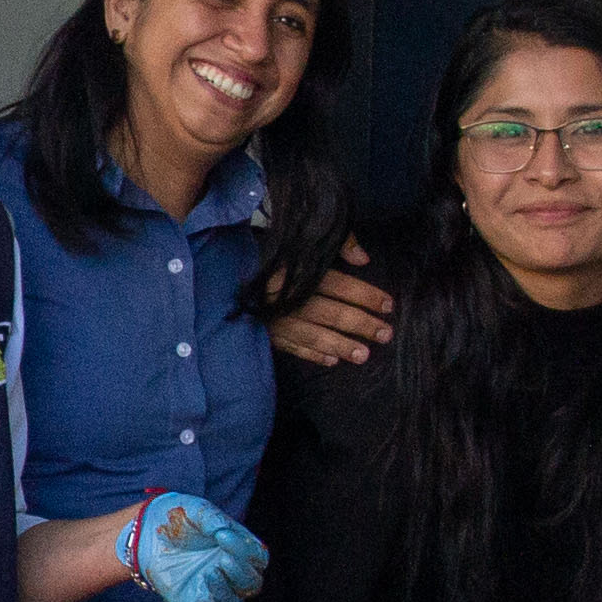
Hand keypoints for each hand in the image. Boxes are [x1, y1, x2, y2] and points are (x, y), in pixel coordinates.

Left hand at [120, 493, 269, 601]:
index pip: (258, 558)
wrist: (145, 532)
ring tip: (209, 573)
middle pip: (252, 583)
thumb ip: (216, 521)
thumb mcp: (198, 511)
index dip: (247, 551)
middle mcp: (229, 571)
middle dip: (241, 573)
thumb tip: (226, 535)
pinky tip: (203, 598)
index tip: (223, 536)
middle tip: (223, 560)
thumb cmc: (177, 518)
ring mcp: (213, 588)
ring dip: (226, 590)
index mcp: (237, 549)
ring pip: (234, 601)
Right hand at [273, 239, 395, 368]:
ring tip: (364, 355)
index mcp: (295, 270)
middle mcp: (285, 296)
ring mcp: (271, 318)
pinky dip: (310, 354)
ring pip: (312, 334)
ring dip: (340, 345)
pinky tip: (331, 360)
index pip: (338, 284)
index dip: (365, 295)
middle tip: (385, 334)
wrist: (213, 272)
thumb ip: (334, 244)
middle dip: (360, 324)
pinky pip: (289, 347)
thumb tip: (363, 259)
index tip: (388, 305)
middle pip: (329, 312)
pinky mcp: (260, 332)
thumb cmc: (262, 252)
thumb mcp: (296, 241)